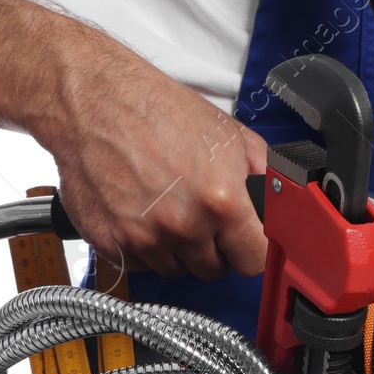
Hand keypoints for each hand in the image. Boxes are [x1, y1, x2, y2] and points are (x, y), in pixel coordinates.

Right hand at [33, 30, 267, 280]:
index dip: (251, 251)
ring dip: (178, 249)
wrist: (93, 102)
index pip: (254, 260)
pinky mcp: (112, 244)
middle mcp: (183, 225)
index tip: (246, 245)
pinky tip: (141, 214)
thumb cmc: (155, 110)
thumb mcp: (227, 133)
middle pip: (215, 269)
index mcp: (220, 200)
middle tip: (201, 216)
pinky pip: (141, 266)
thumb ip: (261, 173)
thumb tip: (280, 200)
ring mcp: (145, 239)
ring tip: (167, 208)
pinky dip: (144, 249)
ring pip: (177, 270)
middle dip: (214, 248)